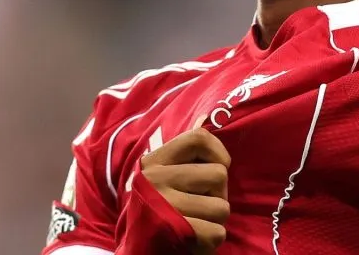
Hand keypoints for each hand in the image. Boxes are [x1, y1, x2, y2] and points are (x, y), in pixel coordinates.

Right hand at [140, 128, 230, 253]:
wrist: (136, 250)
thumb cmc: (157, 210)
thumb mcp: (161, 176)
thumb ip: (183, 152)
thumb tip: (205, 116)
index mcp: (153, 163)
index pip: (199, 138)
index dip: (219, 152)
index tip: (216, 167)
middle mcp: (155, 180)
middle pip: (219, 175)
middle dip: (217, 195)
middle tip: (199, 205)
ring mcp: (164, 205)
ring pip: (222, 207)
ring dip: (214, 221)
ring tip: (194, 223)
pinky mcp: (174, 232)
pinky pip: (217, 232)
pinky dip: (209, 241)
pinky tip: (192, 240)